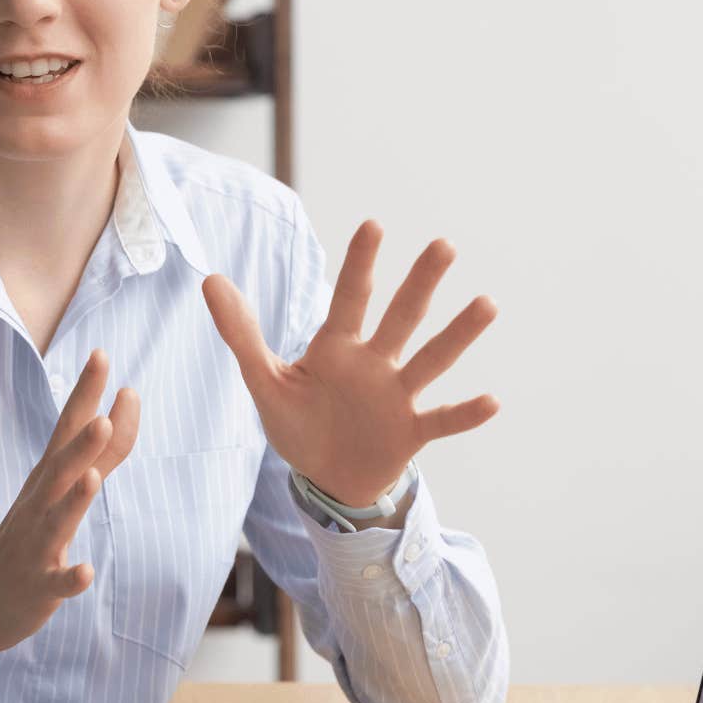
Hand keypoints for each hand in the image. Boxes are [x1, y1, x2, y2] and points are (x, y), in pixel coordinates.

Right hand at [0, 349, 138, 702]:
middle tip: (107, 405)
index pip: (67, 429)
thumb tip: (124, 405)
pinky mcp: (36, 587)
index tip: (102, 354)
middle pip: (61, 467)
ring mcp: (35, 547)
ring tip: (93, 476)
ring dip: (75, 499)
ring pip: (57, 519)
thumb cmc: (27, 540)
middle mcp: (38, 506)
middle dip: (83, 439)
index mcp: (46, 481)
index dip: (85, 394)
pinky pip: (55, 583)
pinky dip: (70, 577)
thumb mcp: (61, 492)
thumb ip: (100, 453)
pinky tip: (85, 572)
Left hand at [202, 220, 498, 507]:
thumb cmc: (298, 423)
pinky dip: (465, 414)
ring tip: (486, 303)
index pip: (348, 298)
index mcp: (337, 347)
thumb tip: (210, 279)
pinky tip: (492, 400)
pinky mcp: (410, 432)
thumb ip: (241, 333)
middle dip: (420, 282)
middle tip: (443, 245)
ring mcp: (396, 396)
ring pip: (430, 360)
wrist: (324, 478)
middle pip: (400, 317)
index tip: (373, 224)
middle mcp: (374, 363)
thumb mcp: (264, 380)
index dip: (359, 264)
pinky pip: (441, 420)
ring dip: (457, 334)